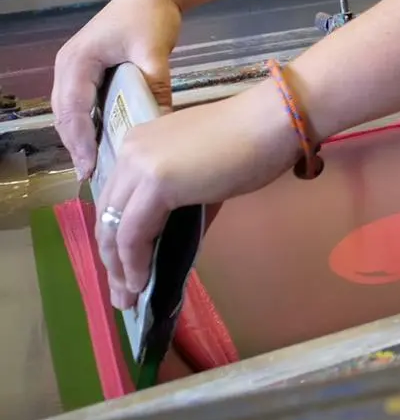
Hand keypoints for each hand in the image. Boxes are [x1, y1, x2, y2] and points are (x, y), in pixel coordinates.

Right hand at [51, 0, 182, 178]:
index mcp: (77, 60)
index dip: (79, 140)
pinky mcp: (87, 68)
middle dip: (76, 144)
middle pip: (64, 113)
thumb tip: (160, 119)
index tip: (89, 167)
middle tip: (90, 174)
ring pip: (70, 110)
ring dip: (80, 135)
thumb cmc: (152, 15)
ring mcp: (74, 66)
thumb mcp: (153, 49)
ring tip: (95, 164)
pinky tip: (102, 139)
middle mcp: (68, 64)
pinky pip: (81, 102)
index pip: (72, 109)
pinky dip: (87, 122)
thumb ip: (154, 82)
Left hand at [95, 80, 297, 308]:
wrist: (273, 121)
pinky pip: (133, 234)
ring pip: (113, 228)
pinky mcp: (155, 184)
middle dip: (112, 260)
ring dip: (120, 268)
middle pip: (107, 215)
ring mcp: (140, 166)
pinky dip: (134, 263)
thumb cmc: (250, 142)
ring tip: (130, 298)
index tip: (123, 269)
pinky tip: (143, 283)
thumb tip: (167, 241)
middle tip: (123, 295)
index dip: (116, 238)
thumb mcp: (201, 173)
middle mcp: (130, 151)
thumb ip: (180, 202)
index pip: (115, 199)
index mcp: (140, 143)